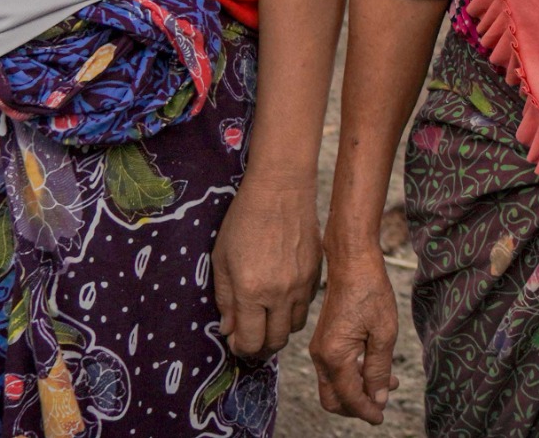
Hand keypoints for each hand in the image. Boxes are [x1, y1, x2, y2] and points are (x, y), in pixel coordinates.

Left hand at [213, 172, 321, 357]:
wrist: (281, 190)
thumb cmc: (244, 221)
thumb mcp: (221, 260)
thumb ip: (224, 299)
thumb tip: (228, 329)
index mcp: (251, 291)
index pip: (250, 341)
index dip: (240, 348)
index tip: (234, 341)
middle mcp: (280, 294)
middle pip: (275, 342)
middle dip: (260, 346)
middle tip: (249, 338)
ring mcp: (302, 284)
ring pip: (294, 327)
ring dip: (278, 329)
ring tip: (266, 318)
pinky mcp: (317, 273)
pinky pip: (307, 305)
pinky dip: (293, 310)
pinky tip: (281, 297)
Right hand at [309, 239, 401, 421]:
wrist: (352, 262)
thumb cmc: (370, 291)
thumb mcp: (383, 333)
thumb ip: (379, 369)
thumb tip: (377, 399)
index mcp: (334, 356)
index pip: (348, 397)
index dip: (365, 411)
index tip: (381, 417)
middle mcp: (321, 356)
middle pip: (334, 398)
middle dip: (357, 406)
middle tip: (381, 405)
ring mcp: (319, 348)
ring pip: (334, 384)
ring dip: (357, 390)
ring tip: (388, 385)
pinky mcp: (324, 341)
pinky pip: (334, 369)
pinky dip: (353, 375)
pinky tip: (375, 368)